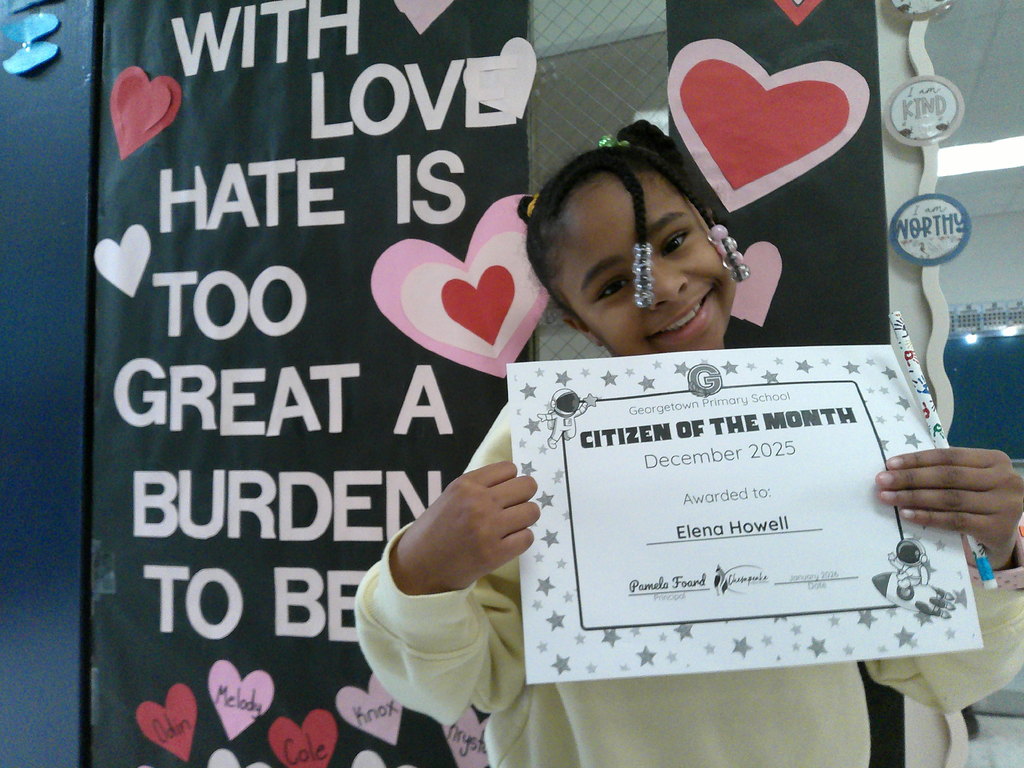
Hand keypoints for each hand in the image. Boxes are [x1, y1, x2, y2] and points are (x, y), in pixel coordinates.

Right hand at [389, 461, 539, 594]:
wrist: (419, 566)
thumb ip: (480, 486)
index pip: (509, 469)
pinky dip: (521, 540)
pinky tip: (506, 543)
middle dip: (522, 498)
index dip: (510, 482)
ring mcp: (488, 528)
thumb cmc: (437, 529)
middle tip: (511, 510)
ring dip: (524, 519)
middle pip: (527, 486)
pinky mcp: (496, 553)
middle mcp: (478, 502)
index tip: (503, 494)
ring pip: (532, 511)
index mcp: (466, 484)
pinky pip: (528, 537)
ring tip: (509, 527)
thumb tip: (516, 482)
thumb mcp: (452, 496)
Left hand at [876, 448, 1023, 569]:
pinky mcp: (997, 528)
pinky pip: (955, 521)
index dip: (918, 459)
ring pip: (950, 498)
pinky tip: (908, 514)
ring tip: (888, 497)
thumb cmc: (980, 498)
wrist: (1003, 531)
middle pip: (948, 476)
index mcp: (995, 460)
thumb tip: (897, 469)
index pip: (949, 456)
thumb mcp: (971, 478)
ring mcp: (1004, 505)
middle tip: (882, 481)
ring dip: (914, 497)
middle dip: (910, 478)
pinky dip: (928, 516)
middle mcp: (1004, 480)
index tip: (890, 464)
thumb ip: (945, 471)